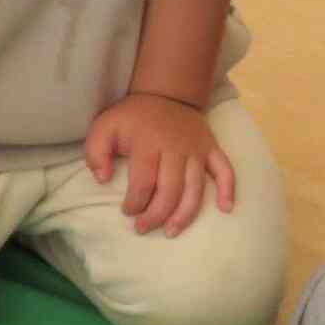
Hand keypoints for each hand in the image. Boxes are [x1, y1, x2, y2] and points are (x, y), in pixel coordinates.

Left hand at [86, 94, 234, 237]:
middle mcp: (175, 148)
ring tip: (170, 231)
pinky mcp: (212, 149)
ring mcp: (196, 149)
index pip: (144, 182)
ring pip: (195, 189)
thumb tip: (103, 179)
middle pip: (170, 190)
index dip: (135, 202)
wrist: (166, 93)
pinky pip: (225, 171)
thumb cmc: (133, 117)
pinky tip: (226, 209)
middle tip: (142, 228)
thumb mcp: (104, 126)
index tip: (127, 211)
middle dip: (155, 215)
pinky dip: (228, 190)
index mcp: (148, 142)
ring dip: (184, 215)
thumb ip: (96, 152)